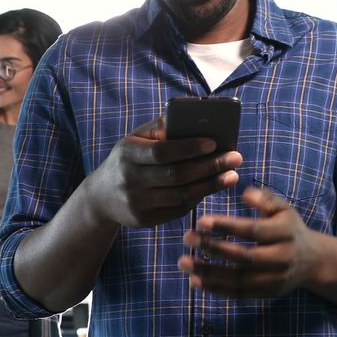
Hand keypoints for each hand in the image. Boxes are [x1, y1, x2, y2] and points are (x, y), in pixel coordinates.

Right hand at [81, 116, 242, 227]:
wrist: (100, 198)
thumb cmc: (127, 160)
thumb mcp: (134, 140)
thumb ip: (160, 128)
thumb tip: (191, 116)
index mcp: (128, 154)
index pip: (163, 152)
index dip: (190, 148)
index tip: (214, 142)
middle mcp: (131, 180)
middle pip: (177, 175)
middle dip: (210, 166)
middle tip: (236, 158)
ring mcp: (137, 203)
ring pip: (181, 195)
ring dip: (210, 185)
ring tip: (232, 175)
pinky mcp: (145, 220)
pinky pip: (178, 209)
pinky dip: (198, 197)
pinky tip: (213, 187)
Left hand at [177, 187, 318, 298]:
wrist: (313, 261)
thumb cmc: (289, 229)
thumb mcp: (283, 209)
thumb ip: (265, 199)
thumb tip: (245, 193)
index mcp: (285, 232)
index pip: (253, 230)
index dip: (227, 226)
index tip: (201, 220)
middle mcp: (282, 258)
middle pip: (244, 257)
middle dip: (213, 248)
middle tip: (187, 238)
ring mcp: (275, 279)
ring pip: (239, 280)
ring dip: (209, 273)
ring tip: (184, 263)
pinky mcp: (268, 294)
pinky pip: (239, 294)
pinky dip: (216, 290)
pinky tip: (195, 282)